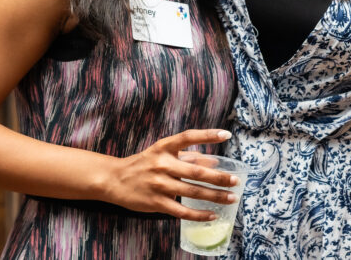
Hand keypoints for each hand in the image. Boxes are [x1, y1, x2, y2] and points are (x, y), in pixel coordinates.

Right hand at [101, 129, 239, 220]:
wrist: (114, 180)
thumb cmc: (143, 164)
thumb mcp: (162, 154)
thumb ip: (188, 157)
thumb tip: (214, 161)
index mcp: (164, 147)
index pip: (188, 137)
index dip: (207, 135)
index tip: (226, 134)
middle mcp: (162, 164)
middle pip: (196, 171)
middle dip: (219, 177)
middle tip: (236, 181)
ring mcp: (159, 184)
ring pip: (192, 192)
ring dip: (214, 196)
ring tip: (231, 198)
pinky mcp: (156, 203)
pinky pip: (182, 211)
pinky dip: (199, 214)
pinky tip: (212, 215)